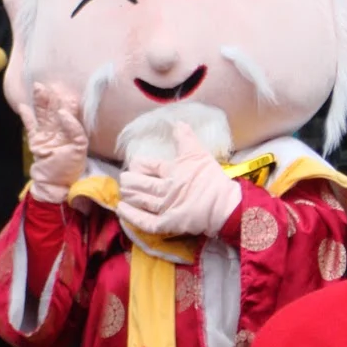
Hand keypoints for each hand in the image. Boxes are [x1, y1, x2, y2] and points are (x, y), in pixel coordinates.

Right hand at [19, 82, 87, 202]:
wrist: (54, 184)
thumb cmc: (69, 168)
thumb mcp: (79, 148)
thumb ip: (74, 129)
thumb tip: (63, 113)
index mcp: (71, 131)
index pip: (69, 112)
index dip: (67, 102)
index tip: (65, 91)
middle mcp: (58, 130)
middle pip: (54, 109)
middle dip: (51, 97)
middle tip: (49, 84)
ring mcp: (45, 134)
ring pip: (42, 113)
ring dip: (40, 101)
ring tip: (38, 88)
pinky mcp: (35, 140)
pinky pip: (30, 125)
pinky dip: (26, 116)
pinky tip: (23, 106)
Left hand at [118, 123, 241, 236]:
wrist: (224, 205)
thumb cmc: (212, 179)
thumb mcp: (200, 154)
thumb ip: (186, 138)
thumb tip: (177, 122)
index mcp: (172, 170)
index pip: (149, 165)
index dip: (139, 164)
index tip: (134, 164)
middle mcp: (165, 188)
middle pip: (141, 184)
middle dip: (130, 180)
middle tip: (124, 179)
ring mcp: (165, 207)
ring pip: (141, 200)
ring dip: (129, 195)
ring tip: (122, 192)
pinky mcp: (168, 224)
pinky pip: (145, 222)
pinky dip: (132, 216)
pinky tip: (121, 210)